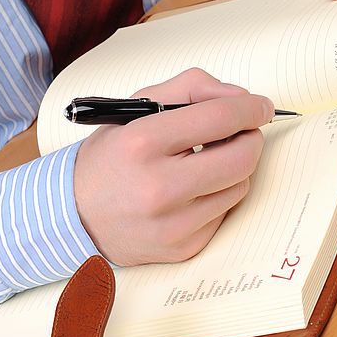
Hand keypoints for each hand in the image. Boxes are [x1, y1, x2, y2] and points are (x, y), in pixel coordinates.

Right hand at [73, 68, 273, 265]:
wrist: (76, 215)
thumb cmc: (113, 157)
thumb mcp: (137, 108)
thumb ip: (191, 89)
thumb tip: (241, 98)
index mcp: (142, 143)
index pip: (220, 118)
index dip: (250, 108)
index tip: (261, 107)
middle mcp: (158, 187)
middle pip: (242, 158)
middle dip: (250, 139)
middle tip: (242, 134)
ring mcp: (172, 224)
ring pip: (239, 187)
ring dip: (232, 171)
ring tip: (204, 165)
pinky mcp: (182, 248)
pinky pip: (224, 214)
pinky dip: (216, 198)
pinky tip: (191, 193)